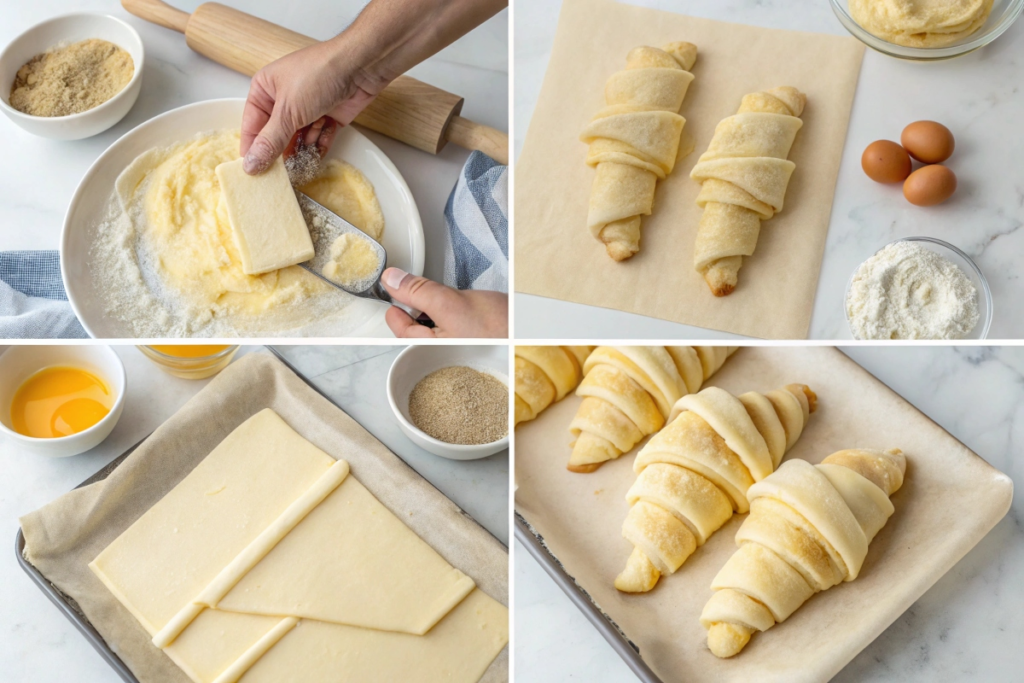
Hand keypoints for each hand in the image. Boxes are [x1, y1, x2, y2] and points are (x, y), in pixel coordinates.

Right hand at [240, 0, 505, 174]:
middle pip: (276, 135)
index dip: (252, 149)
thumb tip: (251, 164)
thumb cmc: (319, 75)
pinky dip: (318, 147)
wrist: (361, 66)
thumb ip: (270, 141)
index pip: (252, 125)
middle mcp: (284, 99)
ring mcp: (308, 108)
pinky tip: (315, 159)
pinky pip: (319, 138)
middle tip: (277, 178)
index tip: (253, 173)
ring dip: (300, 152)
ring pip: (299, 138)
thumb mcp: (288, 111)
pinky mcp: (329, 116)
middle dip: (279, 153)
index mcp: (265, 89)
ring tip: (298, 169)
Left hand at [381, 268, 506, 337]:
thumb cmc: (498, 328)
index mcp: (430, 347)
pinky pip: (451, 324)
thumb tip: (391, 280)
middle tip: (419, 288)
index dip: (394, 304)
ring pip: (433, 324)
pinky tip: (462, 305)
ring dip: (434, 308)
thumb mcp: (450, 303)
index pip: (398, 328)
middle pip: (414, 327)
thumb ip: (418, 292)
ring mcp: (455, 344)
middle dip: (415, 307)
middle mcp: (441, 349)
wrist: (531, 332)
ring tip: (444, 297)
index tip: (393, 286)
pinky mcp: (470, 338)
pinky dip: (450, 311)